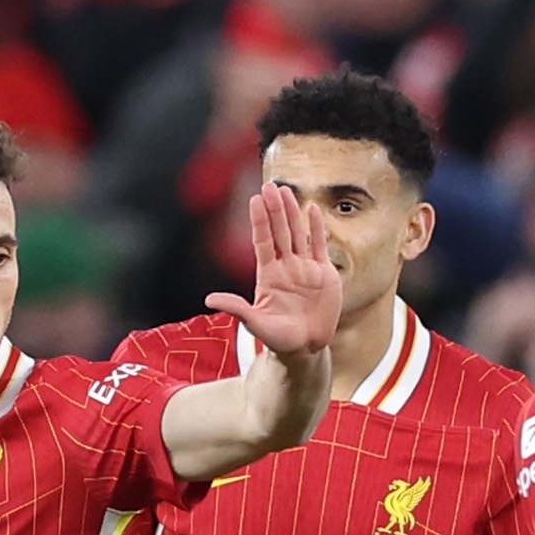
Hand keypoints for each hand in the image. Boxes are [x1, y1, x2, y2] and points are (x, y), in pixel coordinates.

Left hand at [205, 183, 338, 361]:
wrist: (306, 349)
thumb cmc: (278, 339)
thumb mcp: (255, 323)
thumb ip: (236, 308)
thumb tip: (209, 300)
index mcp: (268, 275)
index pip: (262, 242)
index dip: (259, 221)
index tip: (254, 200)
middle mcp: (286, 267)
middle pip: (279, 232)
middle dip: (274, 210)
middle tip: (269, 185)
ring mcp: (305, 269)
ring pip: (298, 234)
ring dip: (292, 213)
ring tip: (286, 190)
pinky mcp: (324, 274)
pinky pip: (320, 246)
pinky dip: (317, 228)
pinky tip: (313, 210)